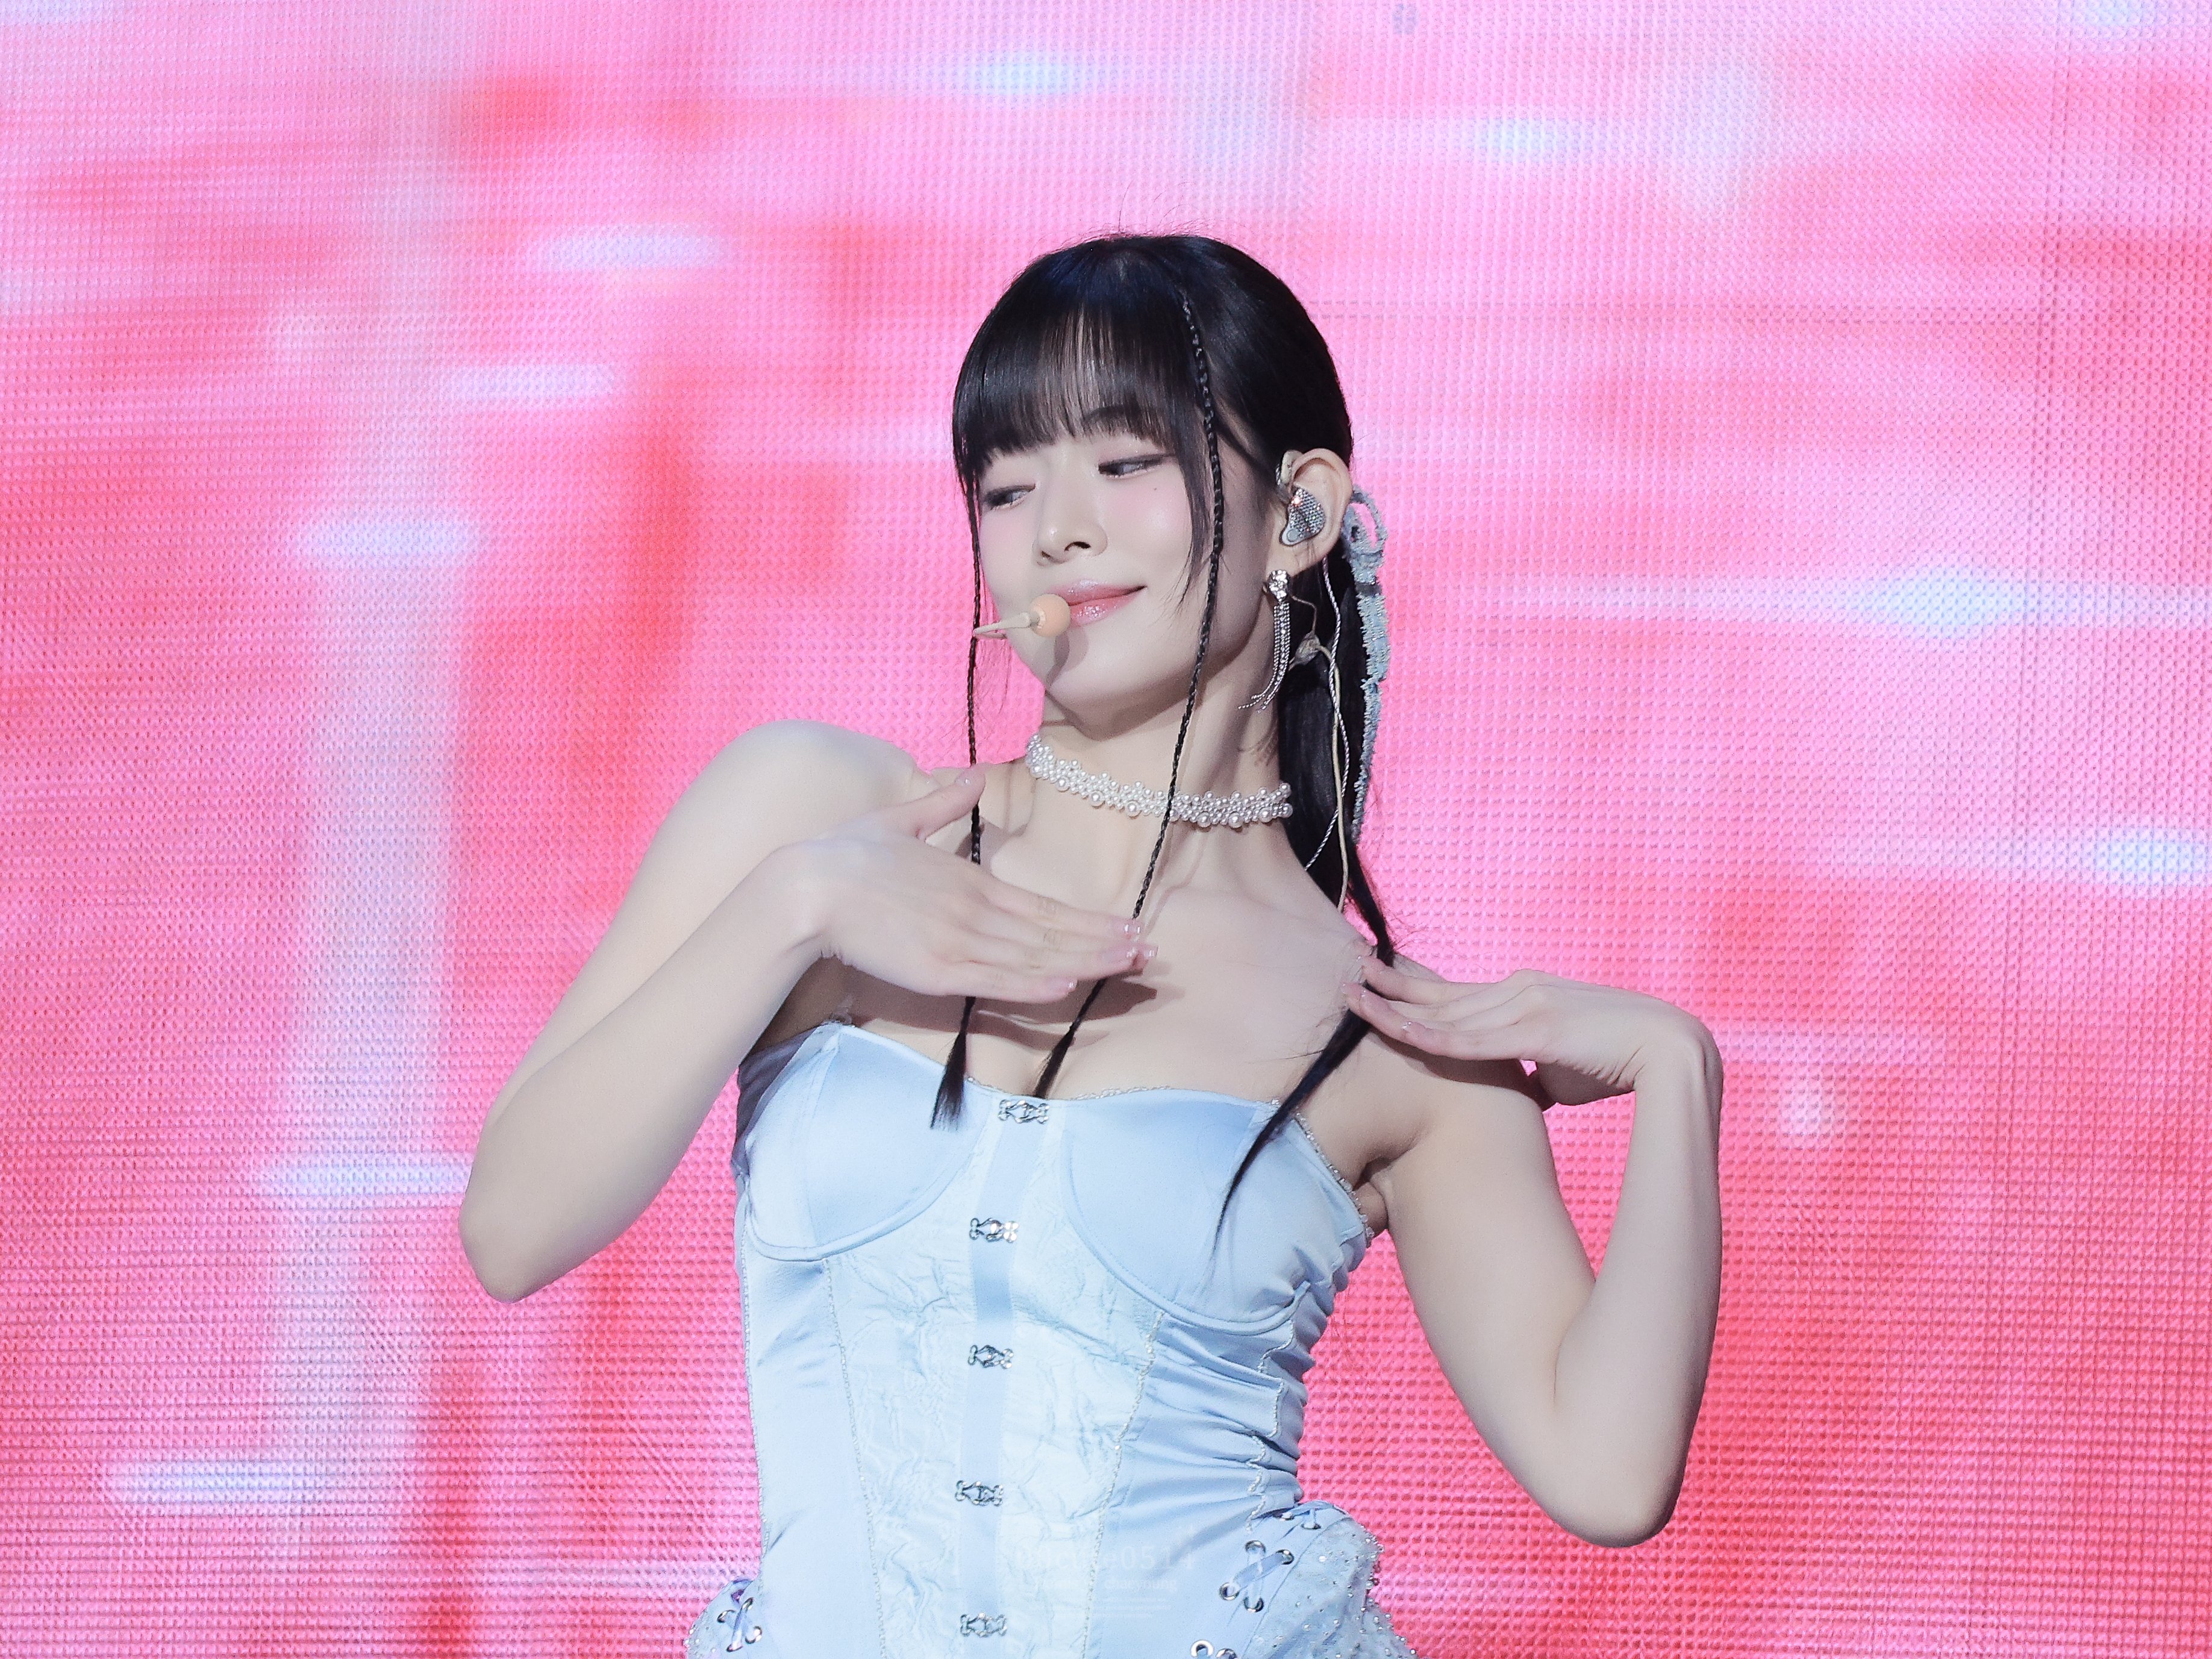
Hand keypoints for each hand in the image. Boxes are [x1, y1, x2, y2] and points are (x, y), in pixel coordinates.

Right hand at [791, 768, 1150, 1004]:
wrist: (804, 886)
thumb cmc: (847, 853)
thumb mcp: (901, 819)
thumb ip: (941, 803)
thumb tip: (969, 775)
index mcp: (972, 880)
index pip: (1046, 906)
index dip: (1091, 921)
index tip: (1131, 928)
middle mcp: (975, 911)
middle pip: (1052, 933)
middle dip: (1104, 944)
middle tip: (1150, 955)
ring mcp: (958, 942)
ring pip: (1034, 958)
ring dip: (1085, 963)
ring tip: (1128, 969)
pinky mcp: (934, 970)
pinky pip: (993, 980)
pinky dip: (1033, 984)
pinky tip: (1067, 987)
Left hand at [1347, 956, 1709, 1107]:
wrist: (1671, 1052)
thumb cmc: (1618, 1062)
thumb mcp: (1559, 1067)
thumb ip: (1527, 1070)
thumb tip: (1511, 1090)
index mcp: (1522, 993)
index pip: (1453, 993)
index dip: (1409, 987)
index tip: (1373, 979)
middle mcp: (1519, 989)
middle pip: (1439, 995)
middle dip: (1388, 988)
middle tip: (1343, 977)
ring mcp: (1527, 1005)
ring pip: (1447, 1014)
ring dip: (1396, 1009)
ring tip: (1353, 999)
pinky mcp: (1538, 1031)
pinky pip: (1473, 1040)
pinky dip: (1432, 1038)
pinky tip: (1398, 1033)